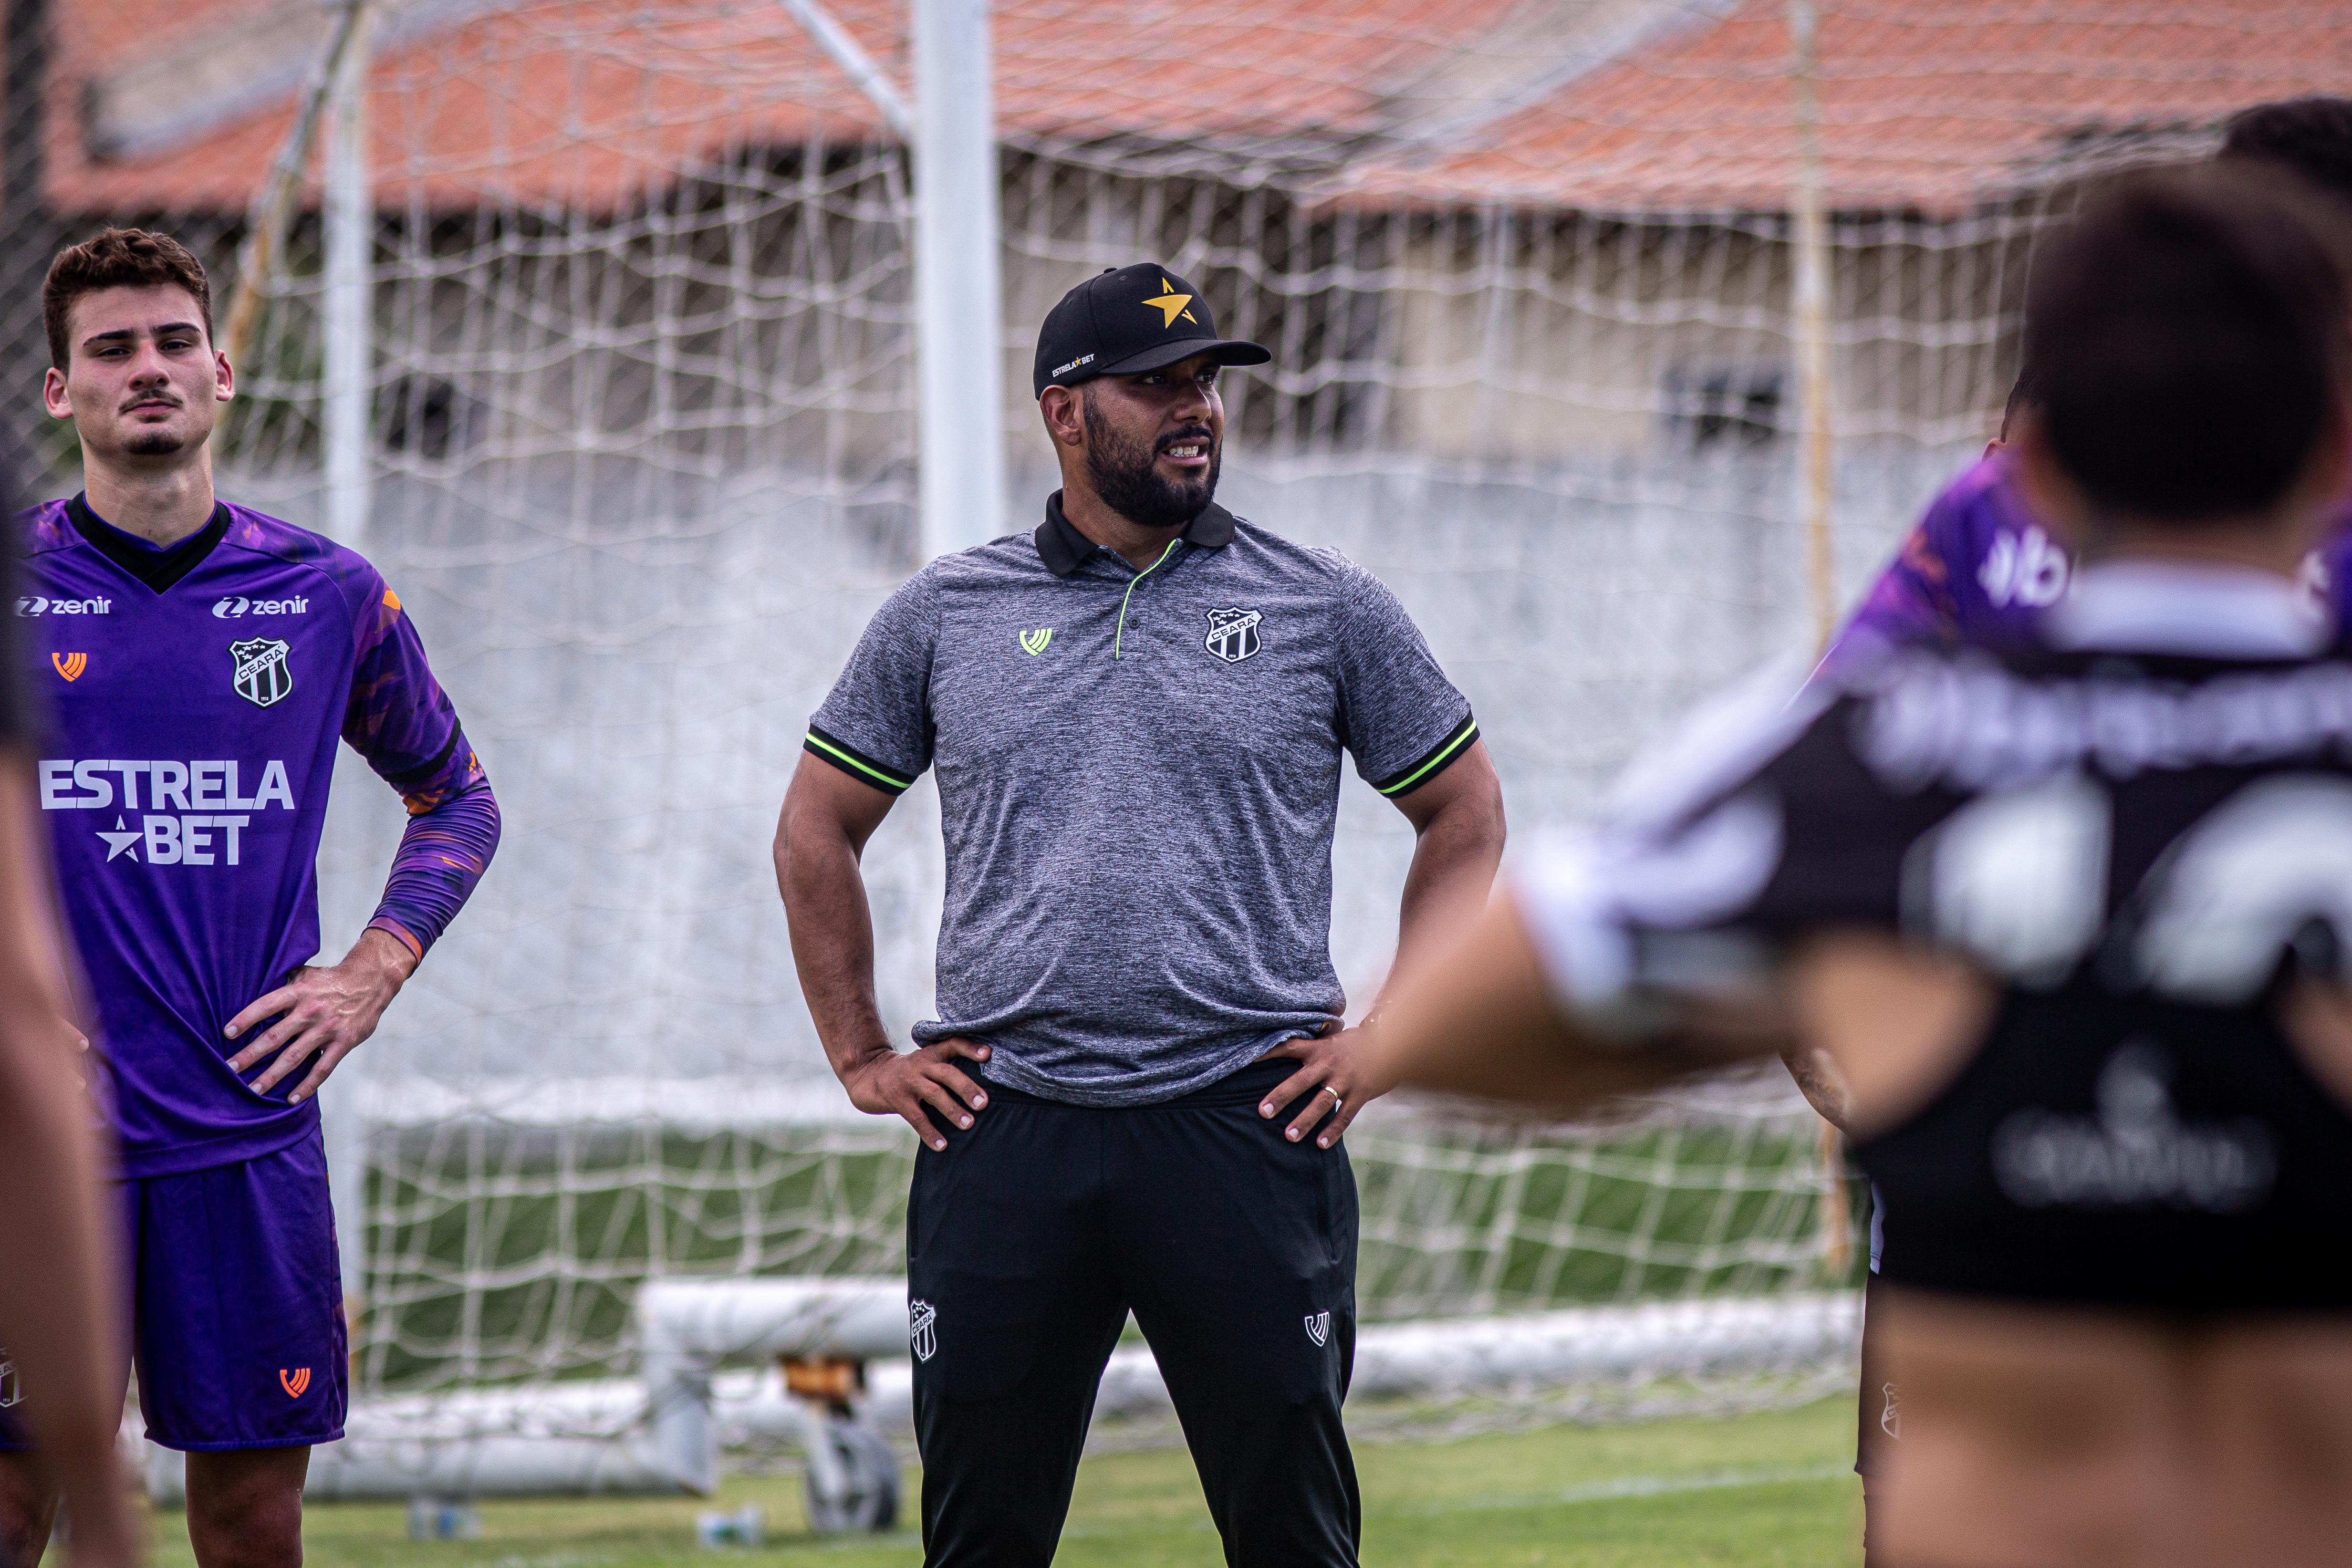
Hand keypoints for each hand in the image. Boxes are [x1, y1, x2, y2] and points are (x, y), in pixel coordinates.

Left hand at [224, 928, 415, 1101]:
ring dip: (272, 1075)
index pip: (266, 1005)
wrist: (371, 981)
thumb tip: (250, 988)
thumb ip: (282, 984)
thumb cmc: (330, 979)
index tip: (227, 1033)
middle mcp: (311, 1011)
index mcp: (299, 992)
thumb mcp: (305, 975)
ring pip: (294, 1057)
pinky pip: (322, 1068)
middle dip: (250, 1054)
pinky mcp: (343, 1042)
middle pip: (275, 1036)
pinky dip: (307, 1085)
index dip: (246, 1019)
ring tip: (253, 1090)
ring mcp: (327, 1028)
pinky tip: (291, 1098)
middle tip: (229, 1068)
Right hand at [841, 1037, 991, 1151]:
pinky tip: (942, 1146)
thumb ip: (945, 1069)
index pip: (953, 1044)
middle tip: (983, 1103)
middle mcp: (920, 1064)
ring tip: (969, 1124)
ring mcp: (908, 1082)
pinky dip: (930, 1133)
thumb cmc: (907, 1073)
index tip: (988, 1054)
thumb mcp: (924, 1063)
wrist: (867, 1075)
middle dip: (967, 1088)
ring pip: (934, 1094)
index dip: (970, 1048)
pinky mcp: (896, 1099)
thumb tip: (981, 1091)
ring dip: (953, 1110)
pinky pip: (917, 1118)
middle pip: (947, 1073)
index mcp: (931, 1054)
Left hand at [1257, 1025, 1391, 1149]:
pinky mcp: (1361, 1093)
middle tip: (1263, 1112)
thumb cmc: (1355, 1044)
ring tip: (1289, 1136)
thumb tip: (1281, 1051)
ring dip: (1305, 1120)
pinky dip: (1333, 1130)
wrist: (1392, 1043)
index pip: (1288, 1048)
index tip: (1247, 1061)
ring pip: (1321, 1102)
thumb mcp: (1332, 1040)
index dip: (1268, 1053)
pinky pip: (1345, 1115)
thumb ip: (1311, 1048)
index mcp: (1319, 1048)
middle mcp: (1329, 1063)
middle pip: (1300, 1080)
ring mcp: (1345, 1080)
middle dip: (1281, 1096)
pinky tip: (1321, 1145)